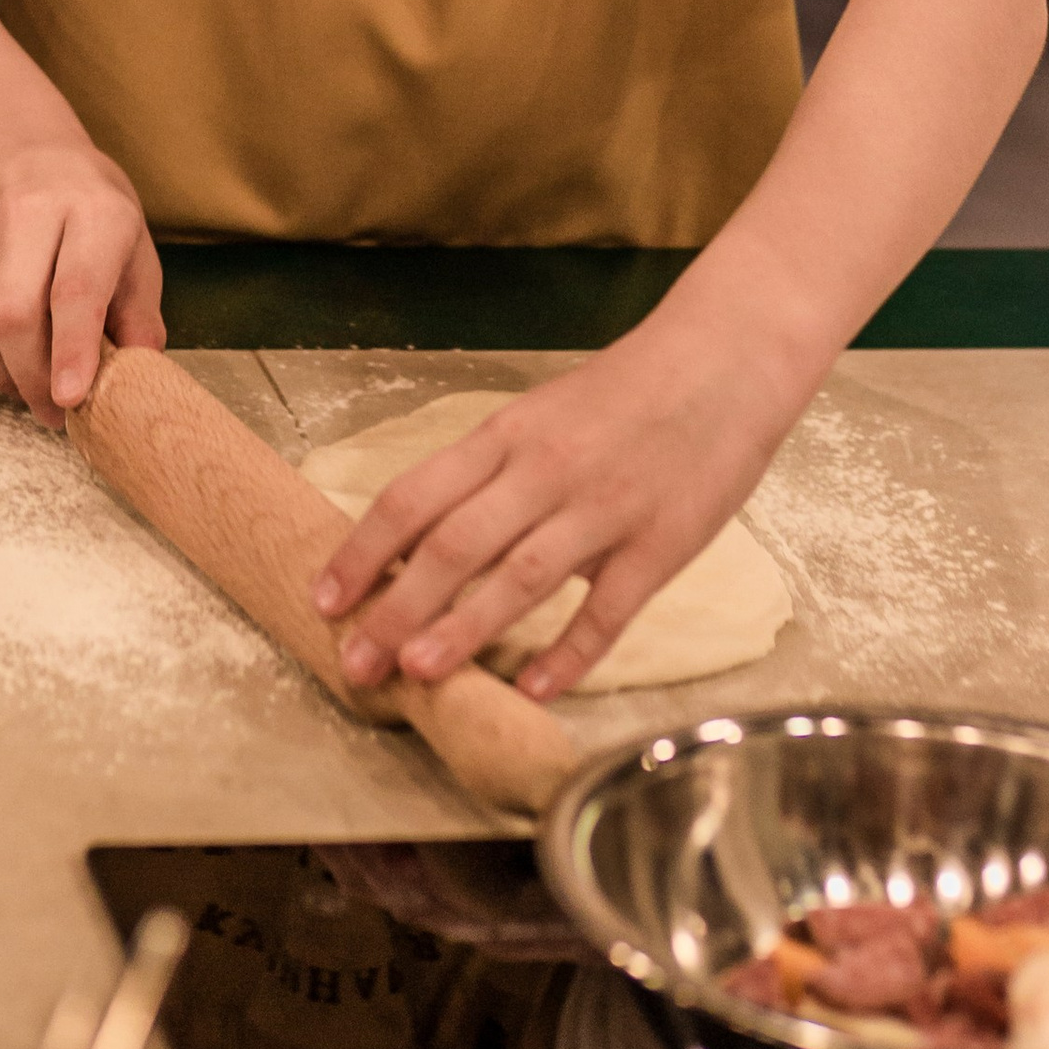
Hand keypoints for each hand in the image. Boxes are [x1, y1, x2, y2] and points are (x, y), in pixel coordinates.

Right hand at [0, 134, 165, 422]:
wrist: (21, 156)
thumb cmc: (89, 214)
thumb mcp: (134, 247)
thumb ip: (139, 313)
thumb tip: (138, 375)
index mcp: (90, 212)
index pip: (74, 286)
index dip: (73, 349)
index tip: (72, 398)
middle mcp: (25, 216)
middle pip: (12, 314)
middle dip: (33, 378)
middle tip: (55, 410)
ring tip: (26, 387)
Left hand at [310, 312, 801, 703]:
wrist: (724, 359)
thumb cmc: (625, 393)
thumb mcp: (542, 415)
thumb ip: (490, 473)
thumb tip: (419, 542)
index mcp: (509, 434)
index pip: (416, 495)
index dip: (364, 549)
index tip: (325, 597)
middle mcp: (546, 469)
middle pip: (455, 543)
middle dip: (397, 607)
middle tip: (356, 664)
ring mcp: (604, 508)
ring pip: (521, 577)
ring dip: (465, 628)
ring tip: (419, 672)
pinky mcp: (660, 544)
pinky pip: (607, 609)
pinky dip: (569, 653)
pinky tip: (535, 688)